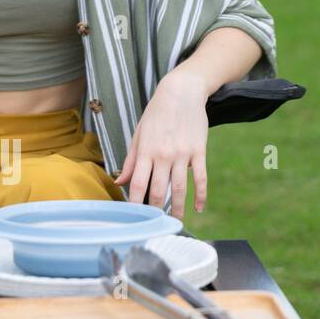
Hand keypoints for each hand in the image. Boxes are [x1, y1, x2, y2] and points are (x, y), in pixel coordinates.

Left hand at [114, 70, 209, 220]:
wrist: (181, 93)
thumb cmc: (156, 114)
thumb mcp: (138, 134)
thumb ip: (130, 160)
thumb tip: (119, 181)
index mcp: (145, 151)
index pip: (137, 183)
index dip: (135, 202)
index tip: (134, 216)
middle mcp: (162, 155)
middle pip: (158, 190)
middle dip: (155, 210)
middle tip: (155, 225)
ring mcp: (182, 155)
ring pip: (179, 188)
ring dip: (177, 209)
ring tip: (175, 223)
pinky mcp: (199, 152)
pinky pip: (200, 179)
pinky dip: (200, 196)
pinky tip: (198, 208)